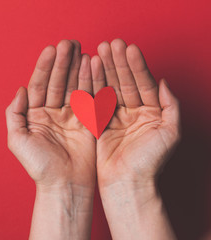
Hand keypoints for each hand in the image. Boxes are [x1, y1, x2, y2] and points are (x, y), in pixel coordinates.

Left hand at [5, 40, 95, 239]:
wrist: (63, 186)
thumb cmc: (39, 167)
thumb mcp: (17, 139)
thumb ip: (14, 113)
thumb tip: (20, 90)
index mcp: (35, 115)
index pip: (39, 85)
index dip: (44, 67)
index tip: (51, 50)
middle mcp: (53, 112)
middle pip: (57, 82)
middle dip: (62, 63)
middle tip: (69, 43)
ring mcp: (71, 115)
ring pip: (74, 86)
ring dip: (78, 68)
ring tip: (82, 50)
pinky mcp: (87, 121)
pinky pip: (89, 98)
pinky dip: (92, 82)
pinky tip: (92, 67)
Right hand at [93, 39, 180, 239]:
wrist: (127, 183)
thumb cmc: (150, 162)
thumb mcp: (170, 133)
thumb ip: (171, 106)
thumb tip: (164, 81)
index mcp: (152, 112)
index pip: (143, 83)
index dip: (135, 66)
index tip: (127, 48)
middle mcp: (134, 112)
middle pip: (125, 82)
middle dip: (117, 63)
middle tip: (109, 44)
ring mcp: (116, 117)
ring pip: (109, 88)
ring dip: (104, 70)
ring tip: (97, 51)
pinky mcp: (101, 124)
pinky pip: (96, 101)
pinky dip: (92, 86)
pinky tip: (89, 71)